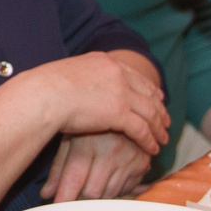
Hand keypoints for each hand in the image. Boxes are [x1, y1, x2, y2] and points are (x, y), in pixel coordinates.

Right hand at [22, 51, 170, 152]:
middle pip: (147, 93)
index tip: (158, 97)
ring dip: (158, 128)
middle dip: (159, 108)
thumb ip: (80, 79)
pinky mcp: (119, 113)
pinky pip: (141, 129)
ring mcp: (120, 93)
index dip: (149, 88)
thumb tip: (75, 85)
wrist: (43, 95)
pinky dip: (149, 140)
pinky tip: (153, 149)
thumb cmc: (45, 89)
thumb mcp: (66, 74)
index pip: (134, 76)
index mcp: (105, 62)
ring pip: (149, 112)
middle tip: (166, 120)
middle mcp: (117, 74)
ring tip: (164, 139)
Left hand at [43, 128, 156, 201]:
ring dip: (96, 199)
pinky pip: (125, 190)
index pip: (74, 178)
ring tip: (86, 192)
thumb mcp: (71, 139)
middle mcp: (110, 152)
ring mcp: (128, 159)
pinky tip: (106, 184)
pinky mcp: (142, 164)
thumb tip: (47, 193)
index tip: (57, 207)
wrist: (124, 104)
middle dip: (79, 201)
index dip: (64, 197)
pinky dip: (114, 193)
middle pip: (92, 191)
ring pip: (109, 194)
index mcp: (88, 143)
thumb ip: (59, 167)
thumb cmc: (90, 122)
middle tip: (70, 202)